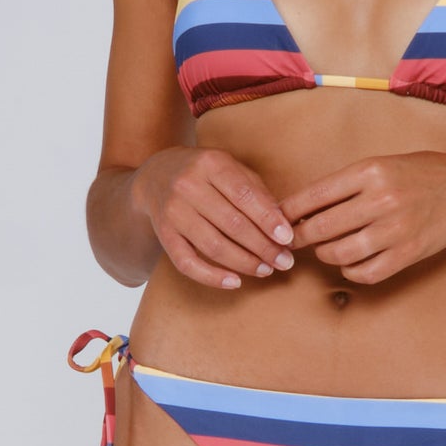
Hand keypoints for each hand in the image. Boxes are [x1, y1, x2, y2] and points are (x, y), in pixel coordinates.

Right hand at [130, 147, 296, 289]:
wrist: (157, 174)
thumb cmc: (206, 174)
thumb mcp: (231, 168)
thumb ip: (257, 192)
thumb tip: (284, 225)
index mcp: (211, 164)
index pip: (245, 195)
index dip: (268, 219)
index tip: (288, 238)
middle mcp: (188, 185)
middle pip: (232, 224)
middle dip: (263, 247)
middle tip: (284, 261)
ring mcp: (174, 211)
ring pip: (213, 245)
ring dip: (244, 262)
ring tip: (266, 270)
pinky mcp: (164, 235)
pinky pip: (187, 262)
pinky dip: (212, 277)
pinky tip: (235, 282)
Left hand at [279, 152, 445, 284]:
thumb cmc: (421, 173)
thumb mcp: (382, 165)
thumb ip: (346, 185)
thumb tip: (303, 208)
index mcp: (370, 171)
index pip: (314, 195)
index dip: (288, 212)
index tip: (277, 220)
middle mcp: (381, 199)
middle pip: (321, 227)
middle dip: (299, 237)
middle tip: (291, 241)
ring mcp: (395, 229)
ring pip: (339, 253)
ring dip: (324, 254)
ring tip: (324, 249)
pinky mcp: (408, 253)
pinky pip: (365, 272)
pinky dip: (350, 271)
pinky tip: (349, 262)